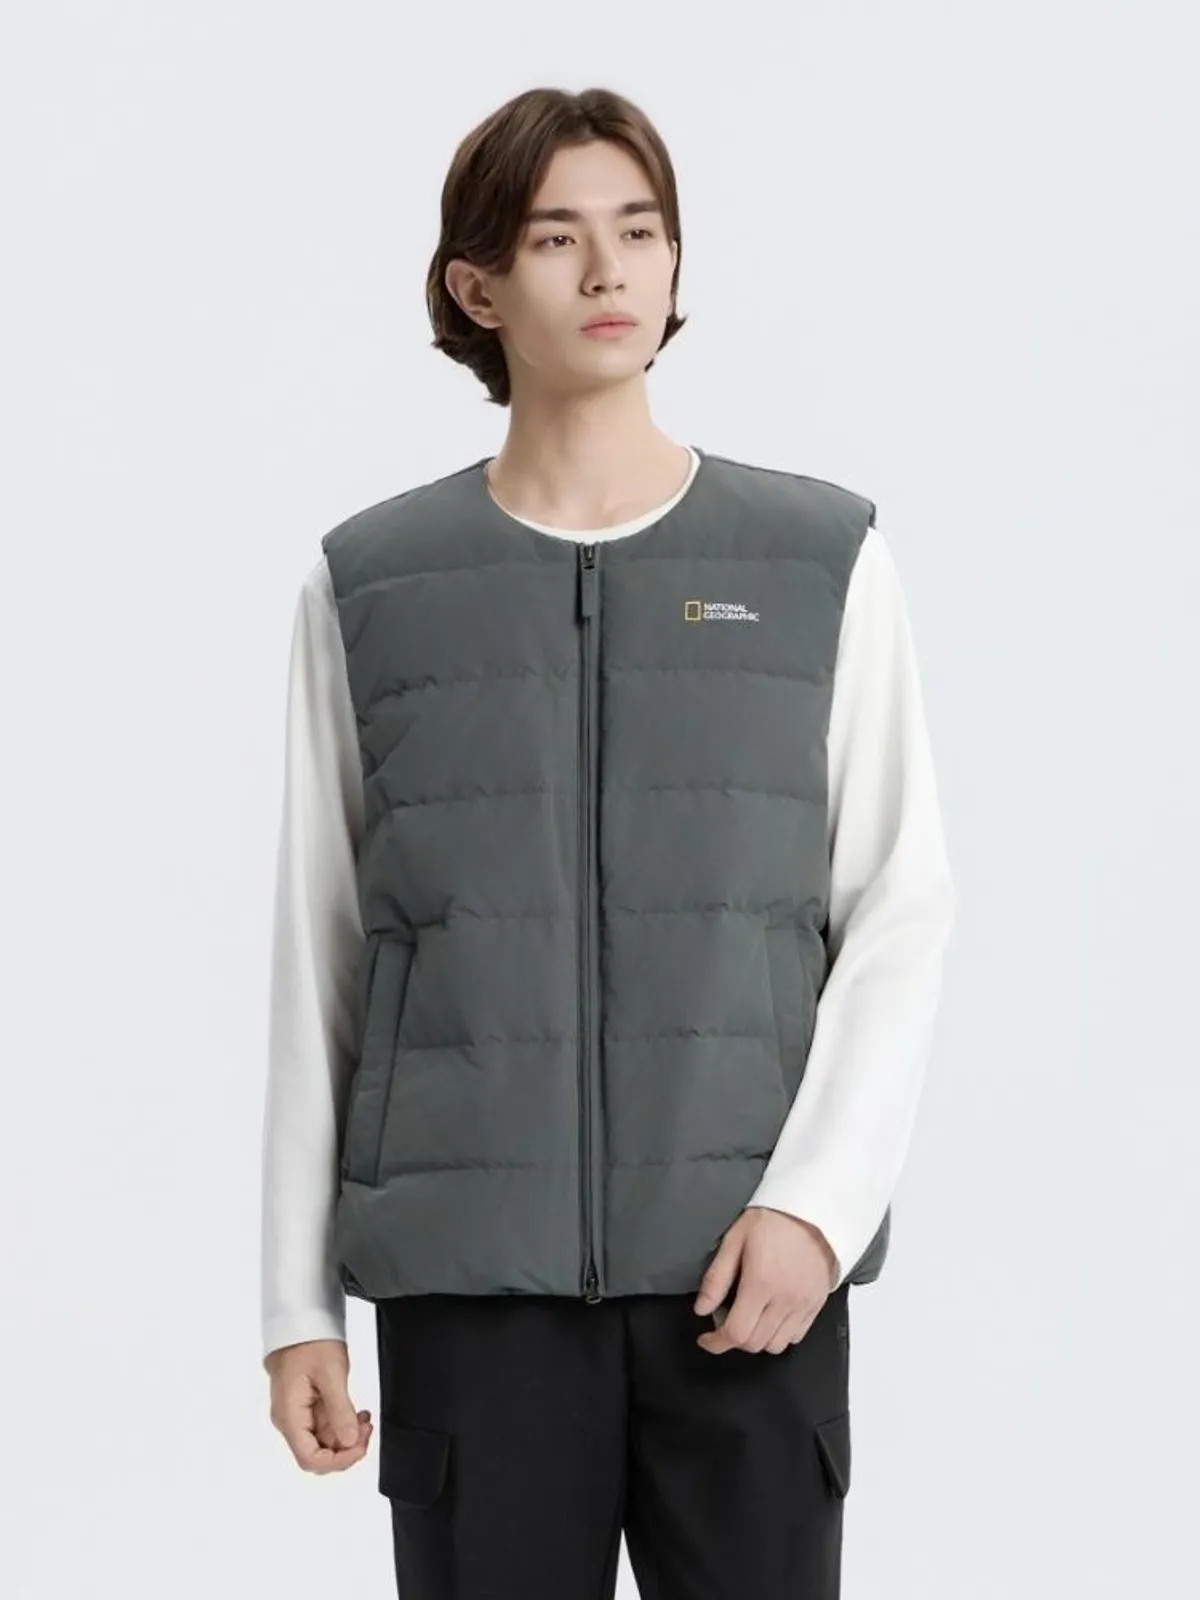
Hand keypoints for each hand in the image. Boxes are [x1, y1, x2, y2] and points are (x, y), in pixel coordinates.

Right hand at [265, 1338, 373, 1472]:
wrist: (299, 1322)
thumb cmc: (309, 1342)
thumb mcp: (330, 1373)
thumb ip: (340, 1411)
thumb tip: (350, 1442)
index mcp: (290, 1416)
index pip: (310, 1459)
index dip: (338, 1461)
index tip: (360, 1447)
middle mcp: (290, 1421)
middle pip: (318, 1455)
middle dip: (346, 1449)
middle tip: (366, 1428)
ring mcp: (298, 1415)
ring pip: (324, 1443)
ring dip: (347, 1437)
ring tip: (365, 1418)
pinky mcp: (307, 1407)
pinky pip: (325, 1427)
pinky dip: (344, 1425)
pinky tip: (358, 1413)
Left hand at [692, 1207, 837, 1354]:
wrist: (812, 1209)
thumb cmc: (773, 1219)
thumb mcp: (734, 1239)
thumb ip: (717, 1278)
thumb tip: (701, 1309)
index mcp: (761, 1282)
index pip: (736, 1333)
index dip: (716, 1342)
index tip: (706, 1338)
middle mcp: (785, 1299)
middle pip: (754, 1343)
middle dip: (733, 1338)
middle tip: (725, 1319)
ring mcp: (804, 1304)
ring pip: (776, 1345)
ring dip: (757, 1339)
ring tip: (749, 1316)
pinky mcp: (817, 1304)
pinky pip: (796, 1336)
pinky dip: (780, 1334)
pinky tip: (770, 1315)